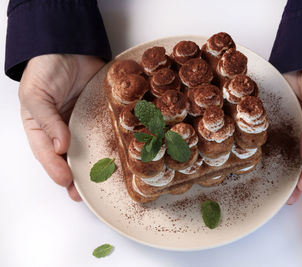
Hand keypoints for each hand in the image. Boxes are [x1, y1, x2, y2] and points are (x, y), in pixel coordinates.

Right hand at [19, 54, 104, 200]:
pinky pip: (108, 130)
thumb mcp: (36, 95)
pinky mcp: (102, 113)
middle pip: (72, 158)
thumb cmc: (45, 69)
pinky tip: (122, 154)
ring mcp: (85, 122)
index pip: (48, 156)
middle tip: (89, 194)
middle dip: (79, 177)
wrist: (69, 45)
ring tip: (107, 181)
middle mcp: (64, 129)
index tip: (68, 185)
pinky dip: (114, 143)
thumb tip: (60, 147)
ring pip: (92, 148)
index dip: (57, 171)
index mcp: (43, 129)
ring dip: (99, 164)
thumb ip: (47, 121)